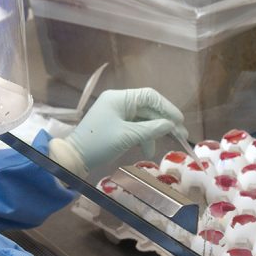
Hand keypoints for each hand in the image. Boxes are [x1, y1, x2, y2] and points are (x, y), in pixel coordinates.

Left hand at [65, 88, 187, 171]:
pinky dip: (143, 137)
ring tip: (163, 146)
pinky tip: (147, 150)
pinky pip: (134, 127)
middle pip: (148, 108)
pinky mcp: (115, 125)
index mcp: (119, 98)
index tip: (179, 121)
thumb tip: (171, 125)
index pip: (150, 96)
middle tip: (181, 136)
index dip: (167, 107)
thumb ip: (151, 129)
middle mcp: (119, 102)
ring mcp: (116, 113)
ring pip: (143, 119)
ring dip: (153, 132)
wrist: (73, 158)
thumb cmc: (98, 143)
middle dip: (164, 122)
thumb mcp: (127, 136)